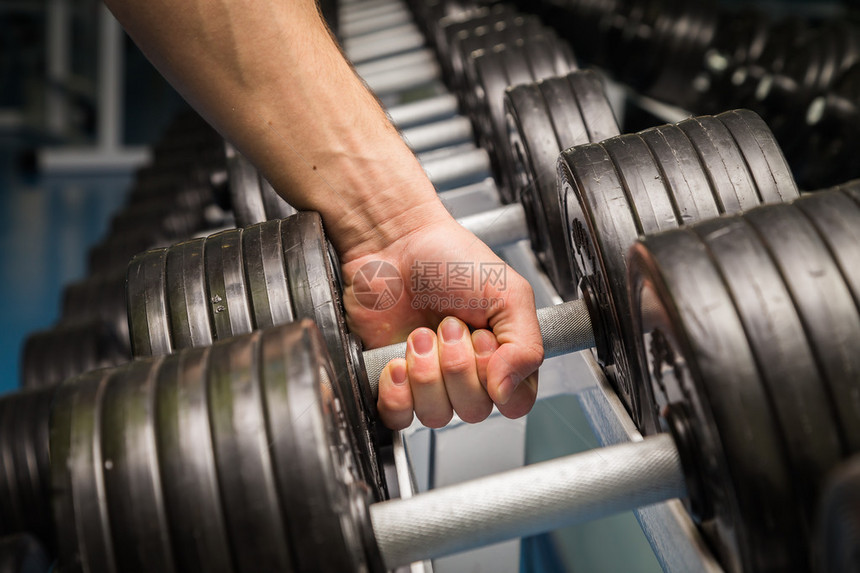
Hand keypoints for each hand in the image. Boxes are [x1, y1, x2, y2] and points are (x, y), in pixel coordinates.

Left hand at [341, 209, 543, 429]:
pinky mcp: (394, 382)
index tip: (483, 339)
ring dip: (426, 373)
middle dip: (456, 365)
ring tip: (419, 333)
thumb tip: (508, 393)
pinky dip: (397, 392)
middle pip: (474, 410)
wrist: (394, 244)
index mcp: (503, 355)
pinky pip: (398, 416)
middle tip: (447, 325)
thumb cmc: (450, 259)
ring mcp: (430, 380)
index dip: (498, 378)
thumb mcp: (509, 294)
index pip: (515, 401)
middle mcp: (469, 373)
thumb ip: (526, 347)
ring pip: (436, 415)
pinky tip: (396, 361)